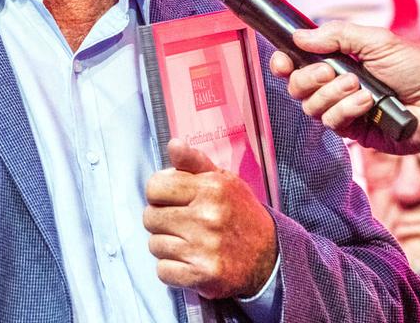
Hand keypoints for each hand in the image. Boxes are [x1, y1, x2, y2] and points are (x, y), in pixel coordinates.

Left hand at [143, 139, 276, 299]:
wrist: (269, 257)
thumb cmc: (240, 214)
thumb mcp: (224, 181)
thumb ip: (194, 162)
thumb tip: (173, 144)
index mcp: (211, 188)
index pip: (155, 187)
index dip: (159, 193)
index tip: (172, 200)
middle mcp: (207, 217)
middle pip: (150, 217)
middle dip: (162, 220)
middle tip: (182, 223)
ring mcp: (205, 248)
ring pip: (155, 245)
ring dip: (168, 246)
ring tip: (189, 243)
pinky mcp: (203, 276)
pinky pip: (163, 271)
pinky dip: (173, 269)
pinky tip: (190, 262)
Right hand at [269, 20, 419, 155]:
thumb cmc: (415, 68)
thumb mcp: (376, 41)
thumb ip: (336, 35)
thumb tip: (299, 36)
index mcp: (338, 59)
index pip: (297, 62)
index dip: (283, 62)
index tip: (283, 62)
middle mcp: (335, 84)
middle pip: (297, 86)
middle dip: (310, 78)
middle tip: (332, 71)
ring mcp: (342, 108)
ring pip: (311, 106)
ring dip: (334, 94)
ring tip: (361, 88)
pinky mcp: (352, 131)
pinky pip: (331, 123)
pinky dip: (347, 110)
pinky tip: (369, 104)